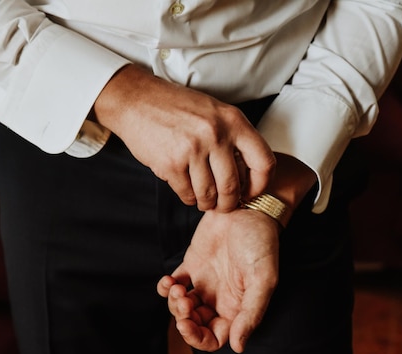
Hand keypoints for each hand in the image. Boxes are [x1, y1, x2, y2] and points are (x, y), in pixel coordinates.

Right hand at [93, 65, 275, 211]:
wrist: (137, 100)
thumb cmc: (178, 108)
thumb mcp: (215, 112)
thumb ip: (234, 137)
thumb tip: (249, 174)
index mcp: (234, 121)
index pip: (263, 162)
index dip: (260, 185)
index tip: (251, 192)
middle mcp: (216, 134)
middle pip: (233, 186)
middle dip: (229, 203)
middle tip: (224, 205)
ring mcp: (193, 149)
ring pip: (209, 195)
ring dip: (207, 203)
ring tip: (205, 200)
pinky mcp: (171, 163)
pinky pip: (187, 194)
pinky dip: (189, 198)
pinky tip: (187, 190)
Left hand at [157, 208, 280, 352]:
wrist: (248, 208)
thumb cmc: (261, 244)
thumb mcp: (263, 280)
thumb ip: (250, 314)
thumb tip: (238, 347)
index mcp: (237, 308)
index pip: (214, 337)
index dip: (198, 339)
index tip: (187, 325)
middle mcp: (220, 299)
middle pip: (195, 324)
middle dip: (183, 320)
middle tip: (183, 302)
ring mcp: (205, 283)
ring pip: (182, 307)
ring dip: (173, 304)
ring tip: (176, 289)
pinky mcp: (192, 265)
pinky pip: (173, 285)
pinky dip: (165, 288)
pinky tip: (169, 281)